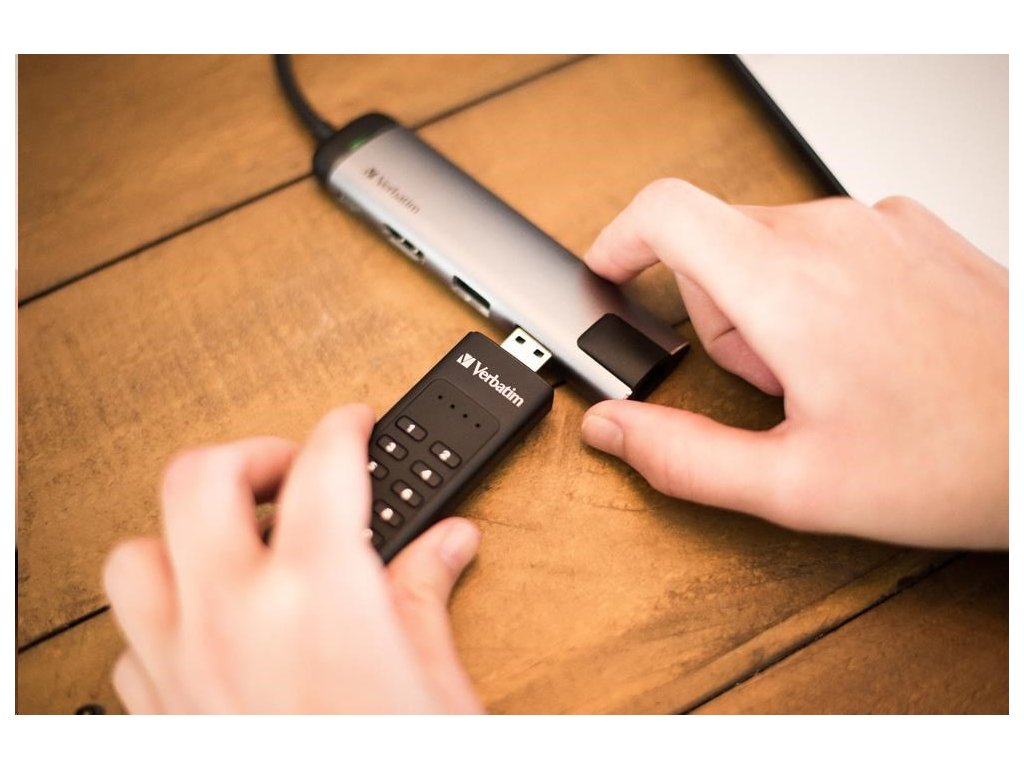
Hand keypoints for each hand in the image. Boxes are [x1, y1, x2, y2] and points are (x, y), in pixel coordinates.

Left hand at [103, 404, 482, 712]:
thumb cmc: (396, 762)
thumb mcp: (439, 683)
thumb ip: (427, 596)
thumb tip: (446, 547)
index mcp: (318, 593)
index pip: (324, 462)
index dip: (341, 427)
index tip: (351, 424)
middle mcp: (234, 616)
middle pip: (199, 478)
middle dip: (247, 456)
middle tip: (289, 471)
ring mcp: (183, 665)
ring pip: (134, 555)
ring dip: (181, 535)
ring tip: (235, 541)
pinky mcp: (160, 717)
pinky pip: (129, 643)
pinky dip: (164, 619)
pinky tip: (209, 630)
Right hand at [581, 180, 1007, 549]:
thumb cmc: (956, 460)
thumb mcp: (797, 484)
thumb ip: (683, 457)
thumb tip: (613, 430)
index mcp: (787, 286)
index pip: (665, 211)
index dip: (619, 240)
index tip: (608, 273)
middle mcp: (832, 232)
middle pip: (716, 243)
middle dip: (720, 315)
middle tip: (776, 384)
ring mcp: (880, 223)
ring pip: (770, 243)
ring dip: (771, 304)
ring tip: (829, 372)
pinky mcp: (913, 229)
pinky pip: (826, 241)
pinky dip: (818, 287)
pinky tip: (864, 347)